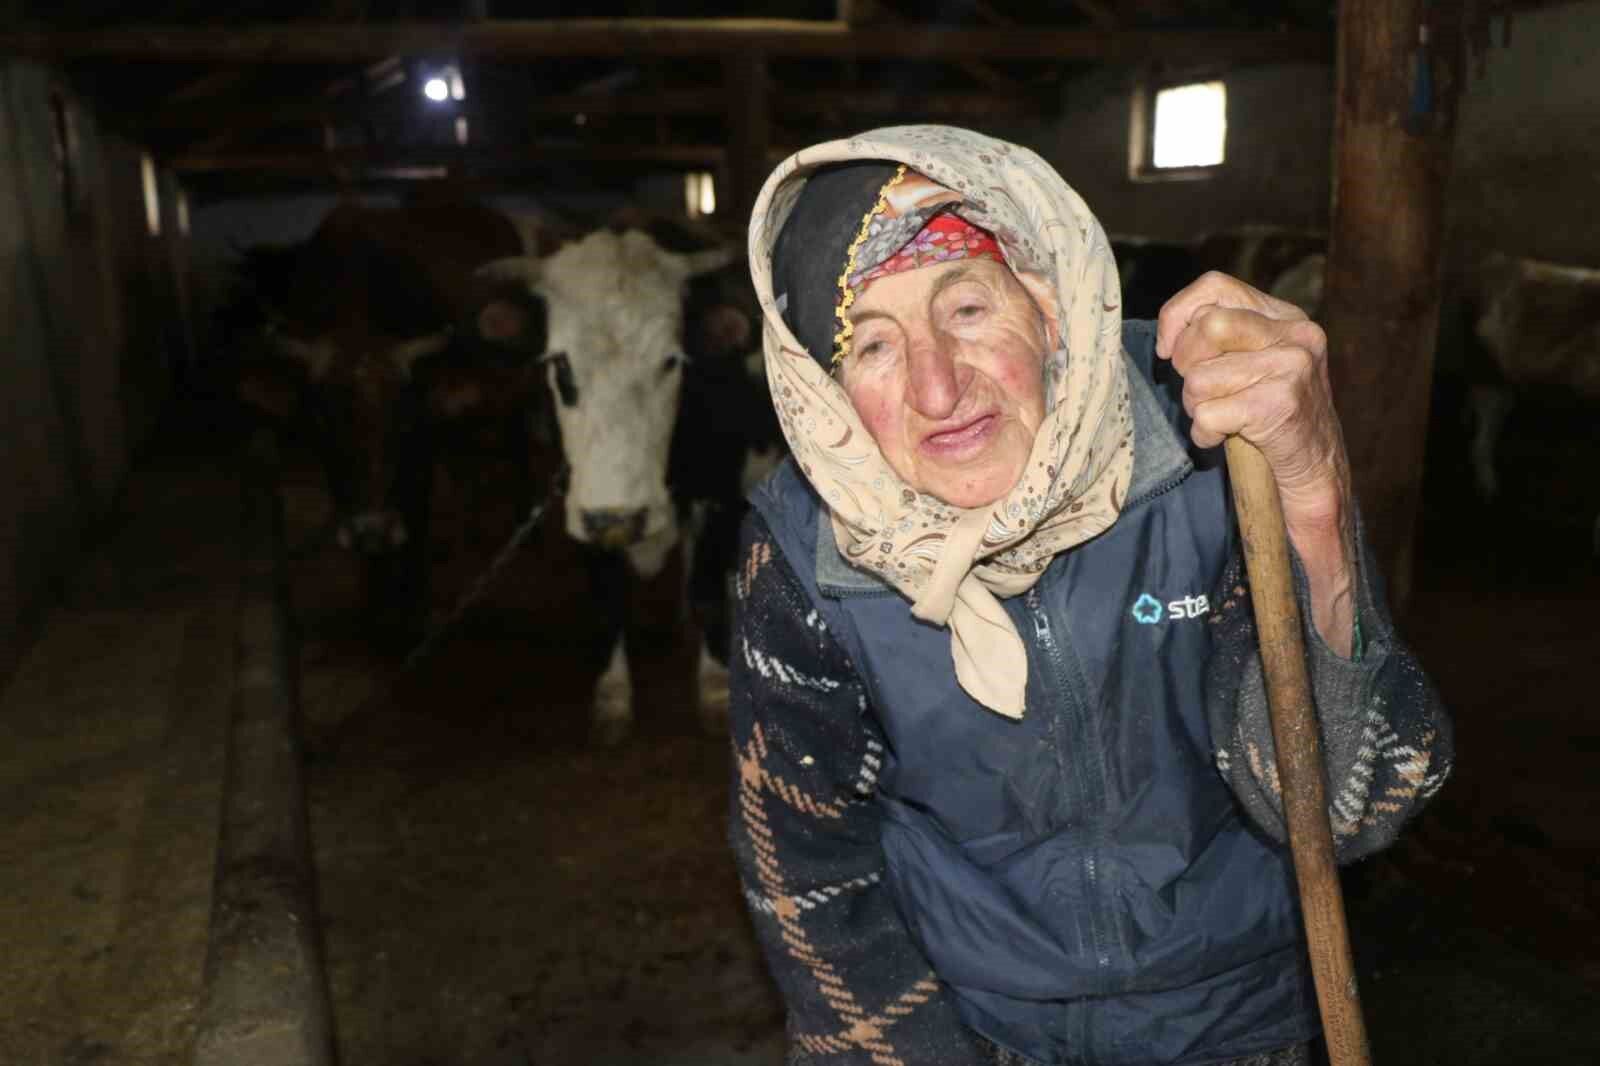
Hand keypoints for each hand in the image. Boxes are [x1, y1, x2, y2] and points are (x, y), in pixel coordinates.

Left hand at [1155, 271, 1355, 653]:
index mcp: (1286, 316)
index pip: (1216, 286)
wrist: (1314, 474)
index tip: (1169, 349)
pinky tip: (1223, 440)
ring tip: (1220, 420)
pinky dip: (1204, 433)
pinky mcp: (1283, 404)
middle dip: (1187, 366)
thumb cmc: (1270, 418)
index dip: (1178, 314)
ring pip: (1201, 376)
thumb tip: (1169, 334)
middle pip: (1206, 327)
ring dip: (1196, 406)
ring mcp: (1294, 367)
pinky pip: (1208, 413)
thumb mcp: (1251, 362)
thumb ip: (1220, 337)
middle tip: (1201, 393)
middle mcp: (1296, 334)